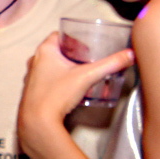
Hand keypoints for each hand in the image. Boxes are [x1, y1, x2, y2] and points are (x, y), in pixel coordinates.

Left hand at [18, 32, 133, 151]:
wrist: (38, 122)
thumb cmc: (55, 96)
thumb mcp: (88, 76)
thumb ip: (110, 64)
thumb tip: (128, 55)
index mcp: (44, 52)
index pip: (57, 35)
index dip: (71, 37)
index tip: (83, 43)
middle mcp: (34, 63)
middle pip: (54, 51)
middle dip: (69, 53)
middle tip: (84, 58)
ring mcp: (31, 78)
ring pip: (48, 66)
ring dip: (62, 68)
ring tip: (78, 73)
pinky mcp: (32, 92)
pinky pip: (45, 81)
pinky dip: (56, 81)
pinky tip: (68, 89)